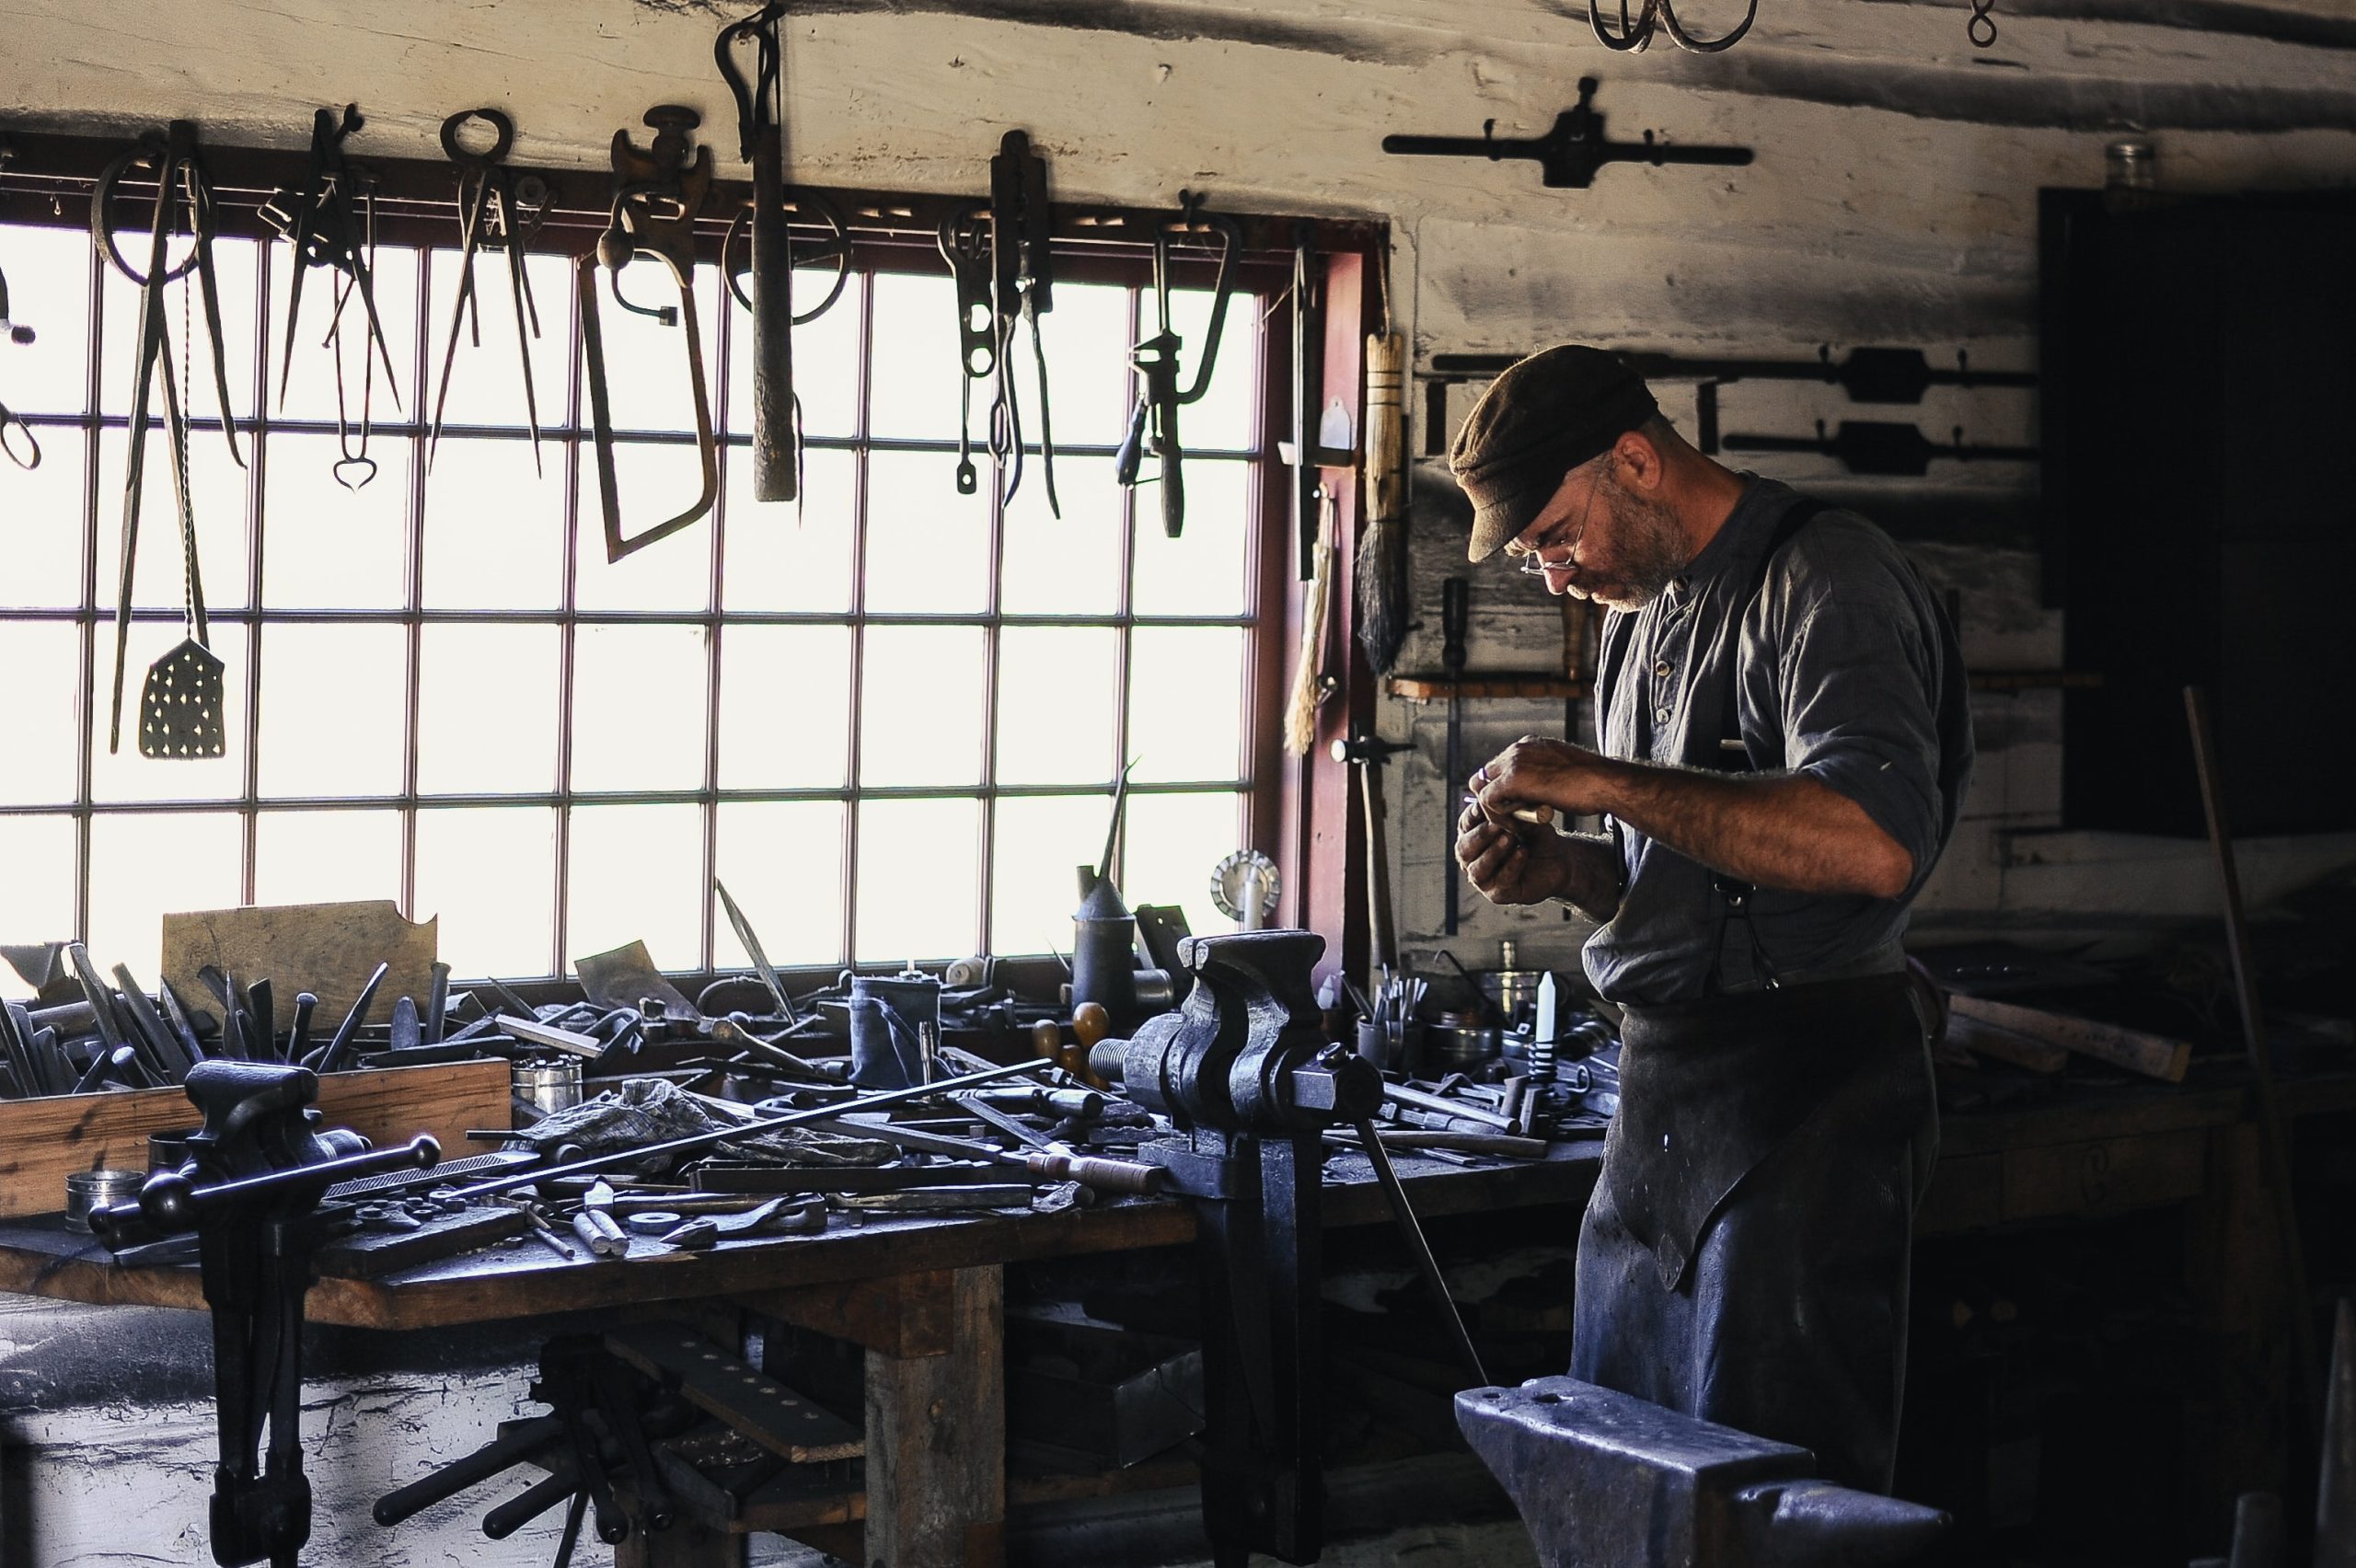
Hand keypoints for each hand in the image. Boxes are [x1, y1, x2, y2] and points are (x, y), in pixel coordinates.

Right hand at [1454, 795, 1570, 906]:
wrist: (1558, 860)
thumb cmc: (1536, 837)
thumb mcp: (1525, 818)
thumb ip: (1511, 809)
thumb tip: (1499, 796)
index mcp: (1473, 835)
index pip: (1464, 824)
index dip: (1472, 815)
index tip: (1484, 805)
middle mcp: (1472, 857)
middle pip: (1464, 848)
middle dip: (1480, 835)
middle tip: (1497, 824)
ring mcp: (1483, 877)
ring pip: (1477, 868)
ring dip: (1493, 852)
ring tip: (1510, 838)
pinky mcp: (1498, 893)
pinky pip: (1501, 880)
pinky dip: (1511, 865)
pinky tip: (1522, 852)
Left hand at [1472, 736, 1618, 821]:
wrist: (1605, 782)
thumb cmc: (1591, 784)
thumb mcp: (1560, 775)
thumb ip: (1540, 779)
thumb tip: (1530, 797)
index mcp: (1529, 746)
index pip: (1498, 767)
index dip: (1502, 791)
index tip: (1516, 810)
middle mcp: (1517, 749)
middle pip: (1484, 775)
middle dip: (1493, 799)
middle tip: (1511, 819)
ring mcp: (1513, 762)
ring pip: (1482, 788)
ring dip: (1495, 810)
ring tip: (1516, 825)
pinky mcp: (1512, 779)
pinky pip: (1487, 800)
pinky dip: (1496, 816)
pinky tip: (1517, 827)